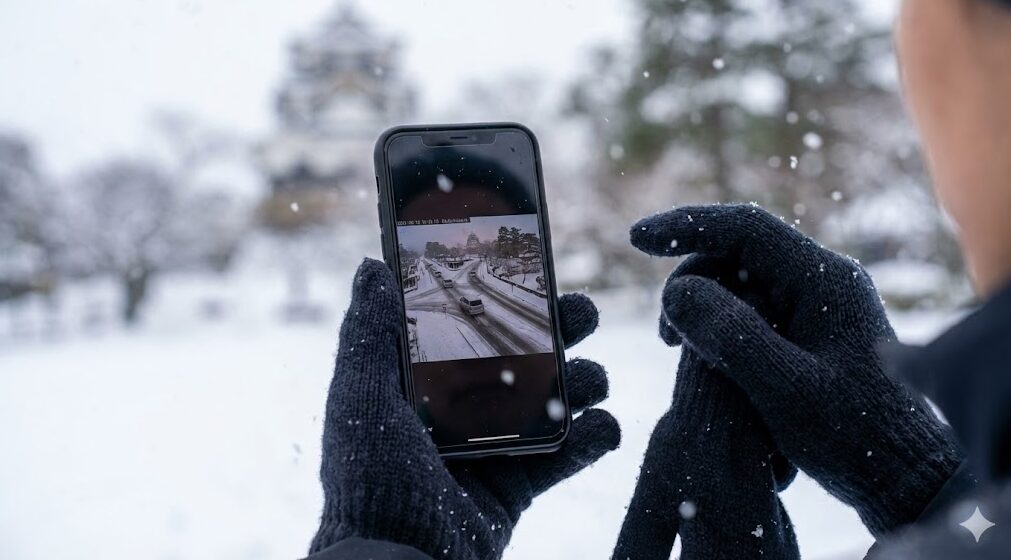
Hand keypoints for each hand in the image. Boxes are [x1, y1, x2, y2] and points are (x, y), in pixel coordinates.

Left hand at [309, 259, 619, 558]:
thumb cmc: (371, 479)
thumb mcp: (362, 399)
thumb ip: (370, 335)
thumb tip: (372, 268)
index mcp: (422, 383)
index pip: (468, 328)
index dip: (501, 300)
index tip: (533, 270)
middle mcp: (460, 409)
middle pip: (520, 358)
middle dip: (560, 332)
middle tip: (585, 314)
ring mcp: (493, 446)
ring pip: (551, 401)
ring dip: (582, 382)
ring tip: (594, 379)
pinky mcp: (518, 484)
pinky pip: (565, 456)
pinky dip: (594, 439)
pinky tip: (604, 426)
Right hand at [630, 204, 961, 536]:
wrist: (902, 476)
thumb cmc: (853, 437)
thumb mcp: (786, 390)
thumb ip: (731, 337)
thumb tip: (676, 291)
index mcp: (825, 279)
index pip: (745, 228)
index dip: (686, 226)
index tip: (636, 239)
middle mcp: (821, 280)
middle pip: (735, 253)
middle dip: (689, 283)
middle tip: (664, 339)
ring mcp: (815, 304)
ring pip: (738, 282)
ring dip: (700, 307)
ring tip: (678, 352)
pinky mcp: (807, 330)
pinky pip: (750, 309)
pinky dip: (718, 326)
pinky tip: (705, 360)